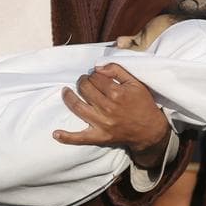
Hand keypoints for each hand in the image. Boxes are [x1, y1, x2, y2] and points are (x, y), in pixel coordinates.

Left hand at [54, 63, 170, 168]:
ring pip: (78, 107)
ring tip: (66, 92)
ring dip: (68, 97)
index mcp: (117, 93)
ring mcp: (102, 124)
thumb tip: (98, 67)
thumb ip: (117, 70)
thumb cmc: (143, 104)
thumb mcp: (136, 83)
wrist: (150, 131)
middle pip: (85, 89)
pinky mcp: (99, 137)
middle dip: (83, 82)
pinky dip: (67, 137)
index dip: (94, 74)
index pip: (95, 78)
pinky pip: (80, 138)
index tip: (96, 76)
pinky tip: (56, 134)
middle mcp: (108, 108)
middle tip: (85, 82)